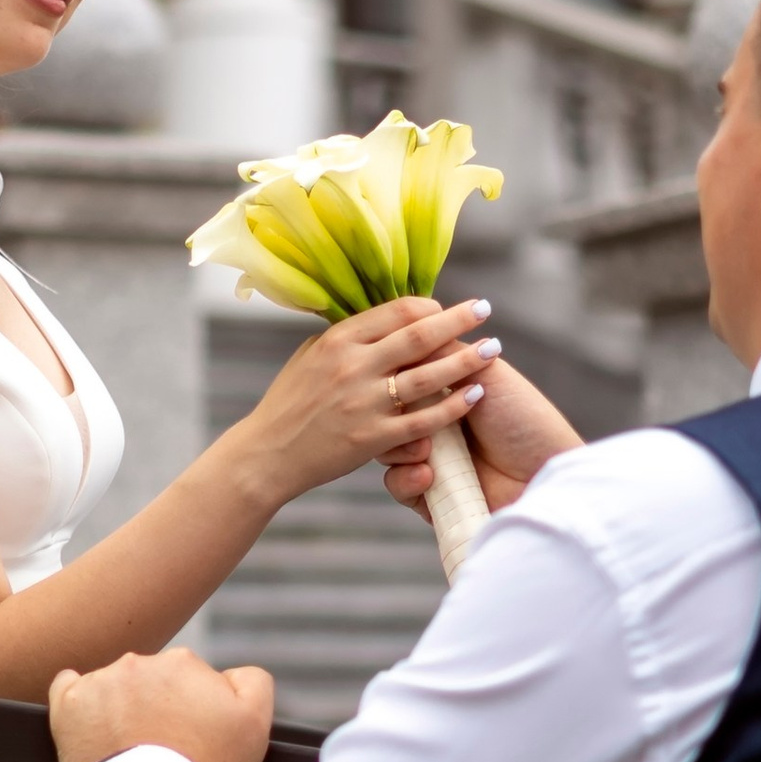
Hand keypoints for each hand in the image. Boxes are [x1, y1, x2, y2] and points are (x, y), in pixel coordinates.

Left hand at [49, 649, 276, 761]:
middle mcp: (139, 664)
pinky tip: (93, 728)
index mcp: (183, 662)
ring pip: (113, 687)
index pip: (188, 678)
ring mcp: (100, 683)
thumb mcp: (255, 723)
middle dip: (157, 706)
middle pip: (150, 681)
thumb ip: (251, 681)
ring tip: (131, 749)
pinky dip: (80, 705)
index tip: (190, 735)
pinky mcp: (67, 706)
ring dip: (121, 709)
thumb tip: (231, 673)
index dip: (192, 707)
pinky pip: (68, 689)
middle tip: (163, 747)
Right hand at [234, 297, 500, 505]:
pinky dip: (452, 407)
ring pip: (427, 375)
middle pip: (418, 334)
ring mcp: (364, 402)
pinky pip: (422, 420)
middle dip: (458, 320)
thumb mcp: (309, 357)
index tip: (448, 307)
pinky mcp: (372, 438)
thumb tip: (379, 318)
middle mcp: (353, 366)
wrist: (266, 455)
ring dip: (466, 360)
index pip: (395, 311)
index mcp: (338, 340)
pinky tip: (474, 395)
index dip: (429, 306)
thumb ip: (346, 338)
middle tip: (486, 309)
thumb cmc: (288, 405)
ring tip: (493, 349)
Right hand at [381, 348, 583, 523]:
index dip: (391, 375)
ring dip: (399, 448)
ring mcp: (431, 459)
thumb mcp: (485, 372)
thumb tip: (405, 329)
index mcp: (446, 391)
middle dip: (392, 413)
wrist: (544, 471)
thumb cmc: (522, 416)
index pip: (401, 378)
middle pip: (386, 414)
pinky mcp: (431, 494)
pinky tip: (429, 476)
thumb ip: (442, 351)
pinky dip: (407, 480)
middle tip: (409, 413)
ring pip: (386, 450)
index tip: (392, 373)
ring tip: (426, 450)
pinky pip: (398, 486)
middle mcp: (435, 423)